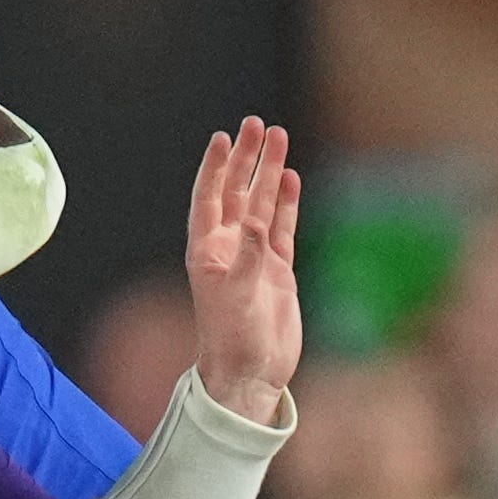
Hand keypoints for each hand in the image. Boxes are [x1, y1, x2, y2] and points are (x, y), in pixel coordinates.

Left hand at [186, 117, 300, 422]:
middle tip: (256, 125)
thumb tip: (257, 222)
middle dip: (245, 159)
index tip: (223, 136)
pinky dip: (286, 204)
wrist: (251, 373)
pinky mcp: (277, 271)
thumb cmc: (234, 339)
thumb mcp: (236, 296)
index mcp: (206, 252)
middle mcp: (228, 250)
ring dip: (269, 174)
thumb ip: (248, 257)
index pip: (208, 199)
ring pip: (262, 205)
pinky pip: (282, 228)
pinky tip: (290, 179)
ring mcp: (254, 258)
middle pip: (235, 193)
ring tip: (279, 138)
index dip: (214, 168)